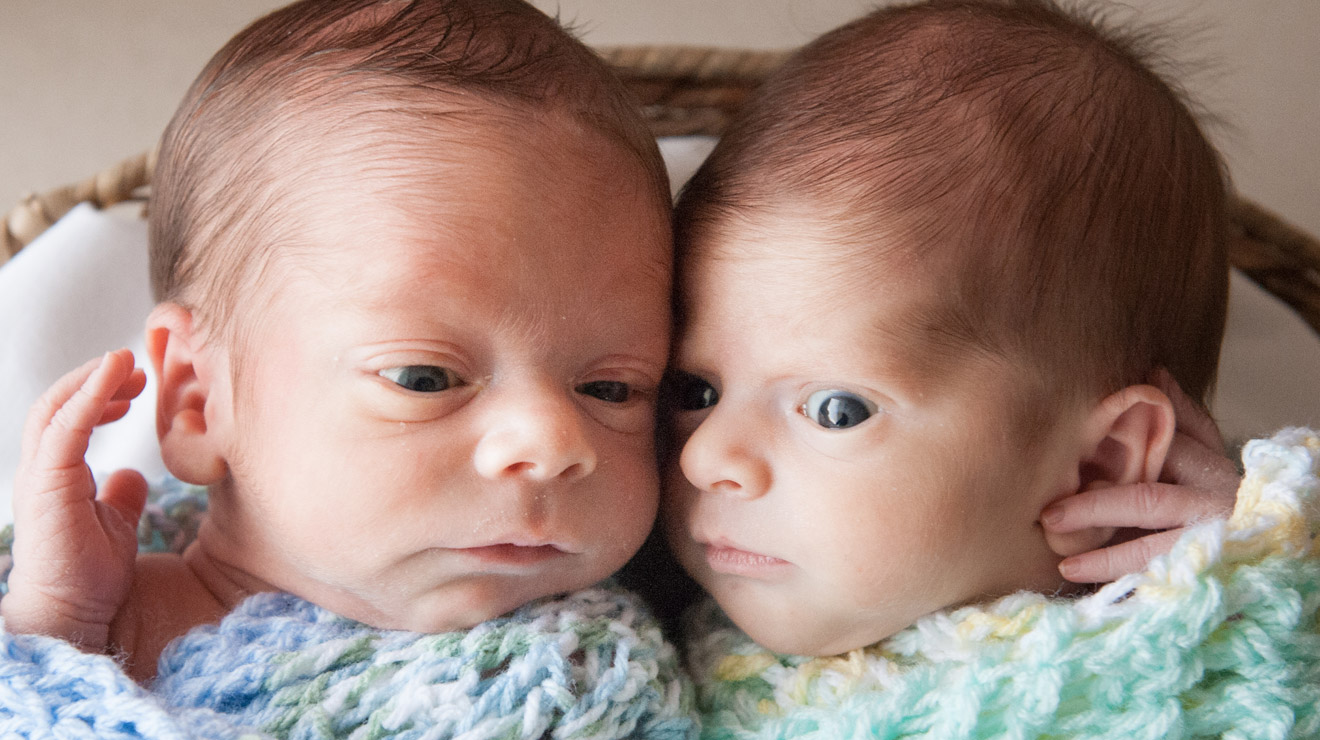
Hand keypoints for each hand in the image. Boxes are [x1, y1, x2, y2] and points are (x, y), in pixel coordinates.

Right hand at [2, 350, 148, 648]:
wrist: (74, 612)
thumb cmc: (91, 576)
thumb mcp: (117, 524)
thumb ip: (120, 496)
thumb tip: (132, 474)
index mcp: (59, 476)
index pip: (71, 420)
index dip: (101, 396)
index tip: (137, 386)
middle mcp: (44, 470)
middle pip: (60, 406)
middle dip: (98, 381)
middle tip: (138, 369)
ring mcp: (40, 475)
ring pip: (57, 408)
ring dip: (93, 380)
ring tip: (128, 365)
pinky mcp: (46, 482)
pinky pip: (65, 427)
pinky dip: (89, 395)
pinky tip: (114, 374)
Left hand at [1043, 368, 1239, 582]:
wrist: (1267, 546)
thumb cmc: (1215, 489)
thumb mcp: (1205, 448)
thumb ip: (1180, 416)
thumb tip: (1153, 372)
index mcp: (1210, 466)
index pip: (1158, 454)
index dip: (1110, 460)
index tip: (1066, 456)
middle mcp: (1214, 504)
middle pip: (1148, 501)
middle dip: (1096, 508)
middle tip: (1049, 515)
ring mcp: (1210, 545)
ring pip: (1153, 549)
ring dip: (1106, 558)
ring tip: (1066, 564)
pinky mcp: (1203, 577)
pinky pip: (1159, 583)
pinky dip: (1126, 586)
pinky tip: (1092, 590)